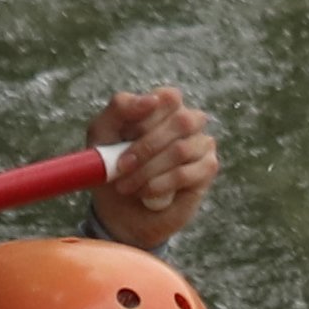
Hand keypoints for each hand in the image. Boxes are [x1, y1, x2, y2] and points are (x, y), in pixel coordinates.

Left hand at [88, 92, 219, 244]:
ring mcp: (201, 144)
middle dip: (146, 146)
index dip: (149, 115)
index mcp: (163, 108)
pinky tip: (146, 193)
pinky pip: (185, 173)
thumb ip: (120, 107)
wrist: (119, 210)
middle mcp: (187, 122)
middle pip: (181, 121)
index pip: (169, 97)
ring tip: (127, 186)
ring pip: (181, 150)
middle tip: (122, 166)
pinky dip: (160, 185)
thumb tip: (152, 99)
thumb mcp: (102, 133)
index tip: (126, 133)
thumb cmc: (111, 167)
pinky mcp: (207, 169)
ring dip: (147, 170)